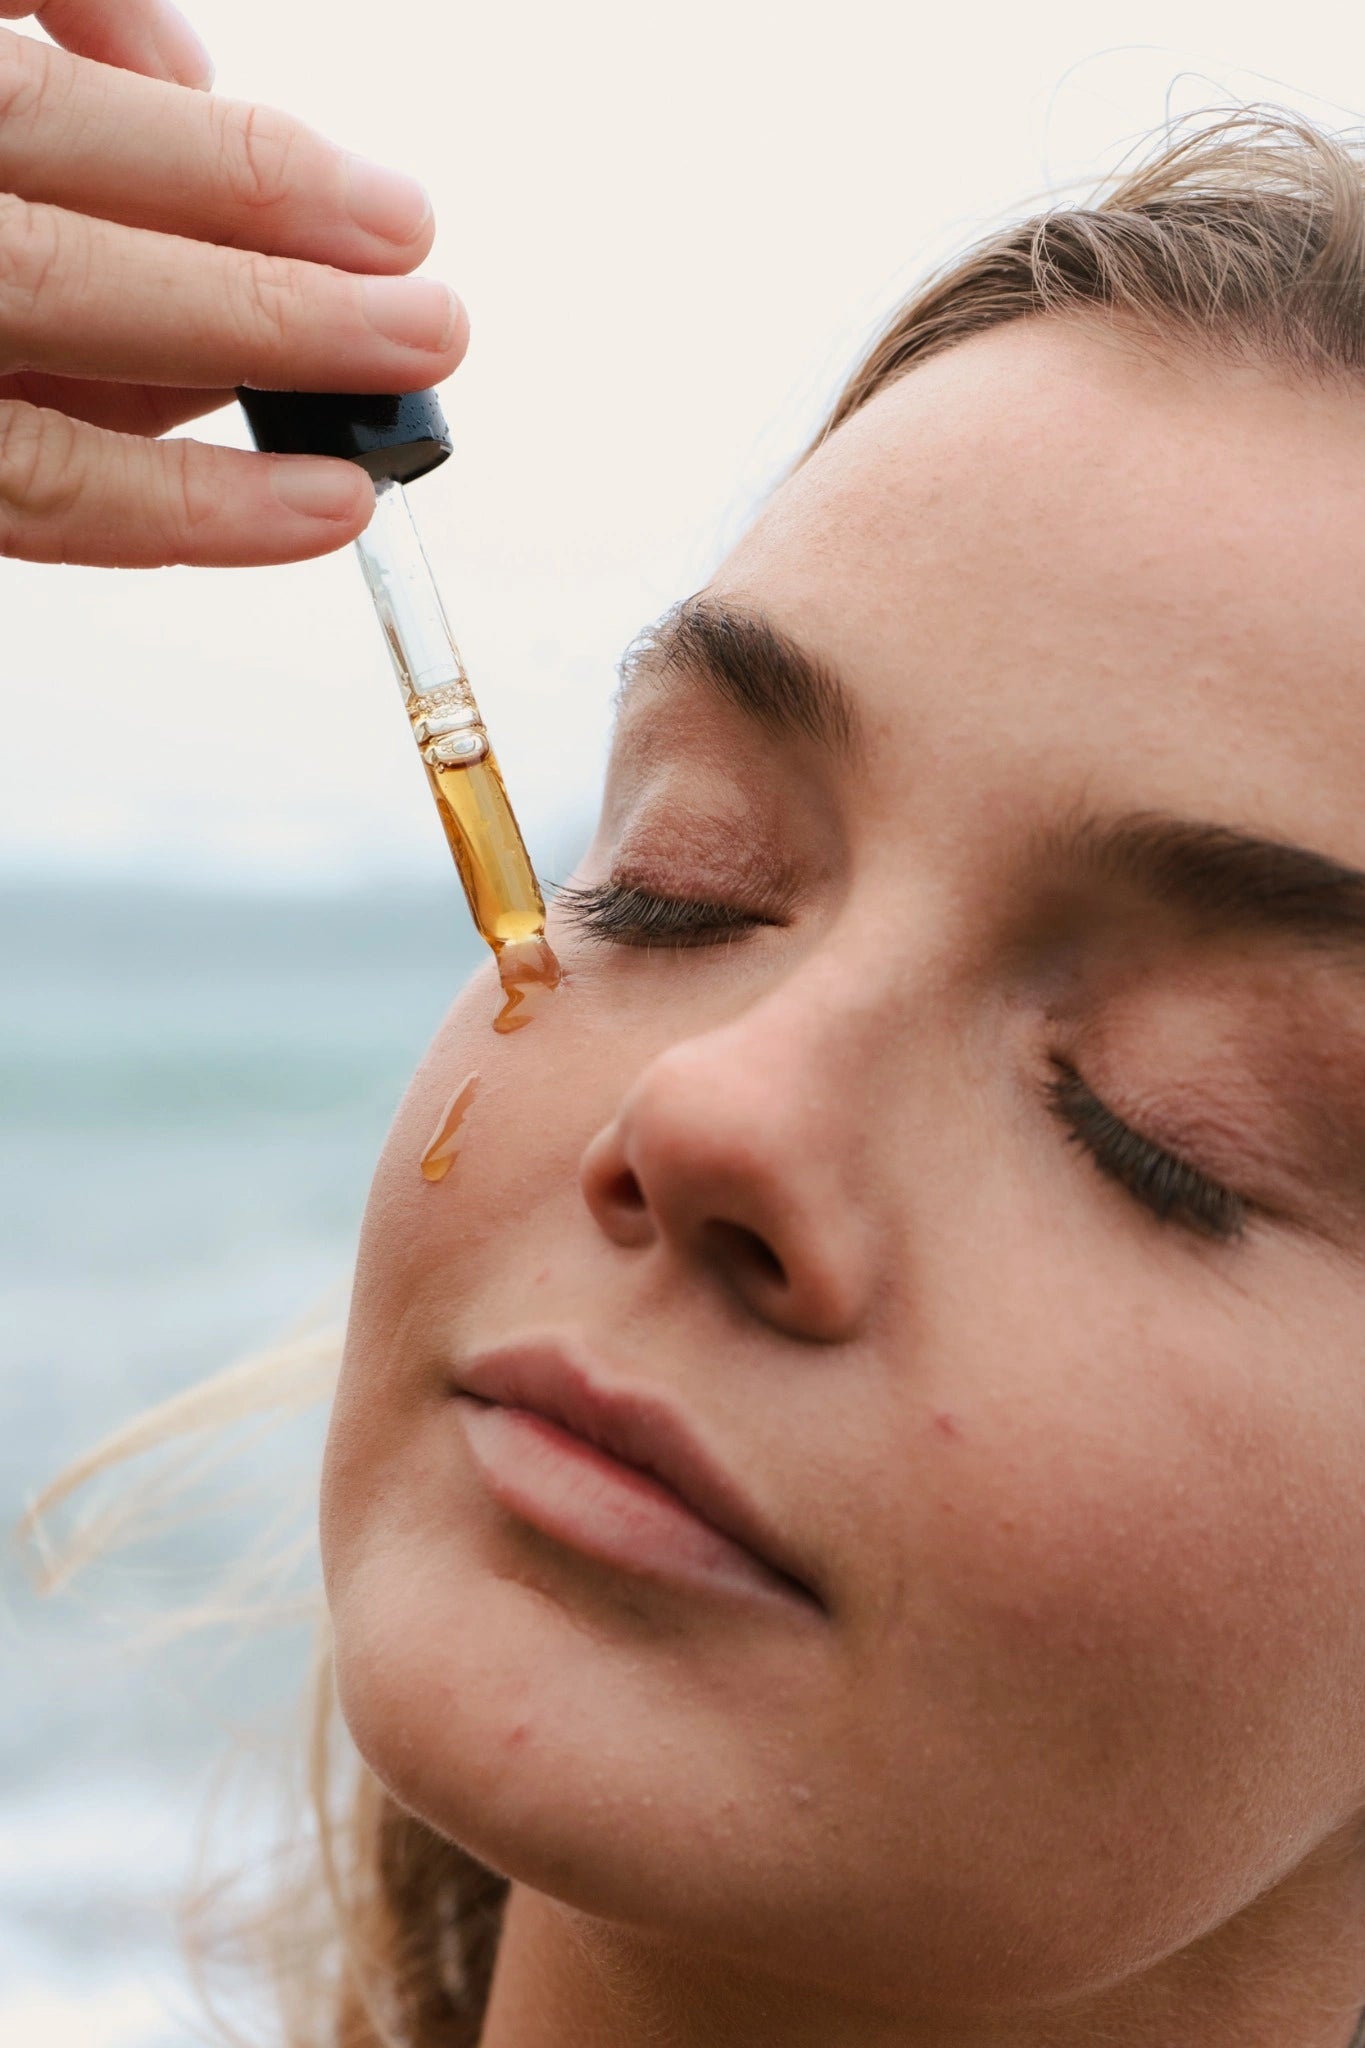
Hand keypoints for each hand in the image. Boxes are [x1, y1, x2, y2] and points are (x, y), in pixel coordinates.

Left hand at [0, 1, 467, 565]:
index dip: (207, 505)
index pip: (46, 480)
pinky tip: (190, 71)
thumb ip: (63, 418)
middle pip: (67, 285)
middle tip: (430, 330)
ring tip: (391, 216)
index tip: (342, 507)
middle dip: (279, 313)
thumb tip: (216, 389)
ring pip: (55, 128)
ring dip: (254, 172)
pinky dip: (128, 20)